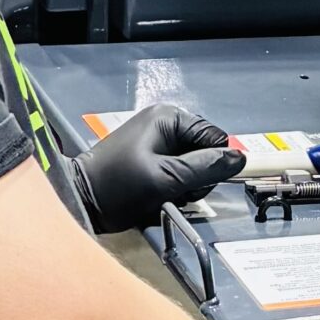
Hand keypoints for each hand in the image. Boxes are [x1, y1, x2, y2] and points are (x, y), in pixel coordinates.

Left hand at [71, 103, 243, 232]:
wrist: (79, 202)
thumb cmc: (117, 187)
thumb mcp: (167, 179)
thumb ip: (206, 168)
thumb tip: (240, 159)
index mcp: (168, 117)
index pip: (216, 138)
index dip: (212, 163)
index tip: (193, 183)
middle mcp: (163, 123)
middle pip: (205, 152)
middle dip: (197, 177)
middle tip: (175, 191)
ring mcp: (155, 141)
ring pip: (193, 166)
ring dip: (185, 186)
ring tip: (163, 195)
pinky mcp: (148, 158)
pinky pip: (177, 172)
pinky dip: (173, 187)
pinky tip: (157, 196)